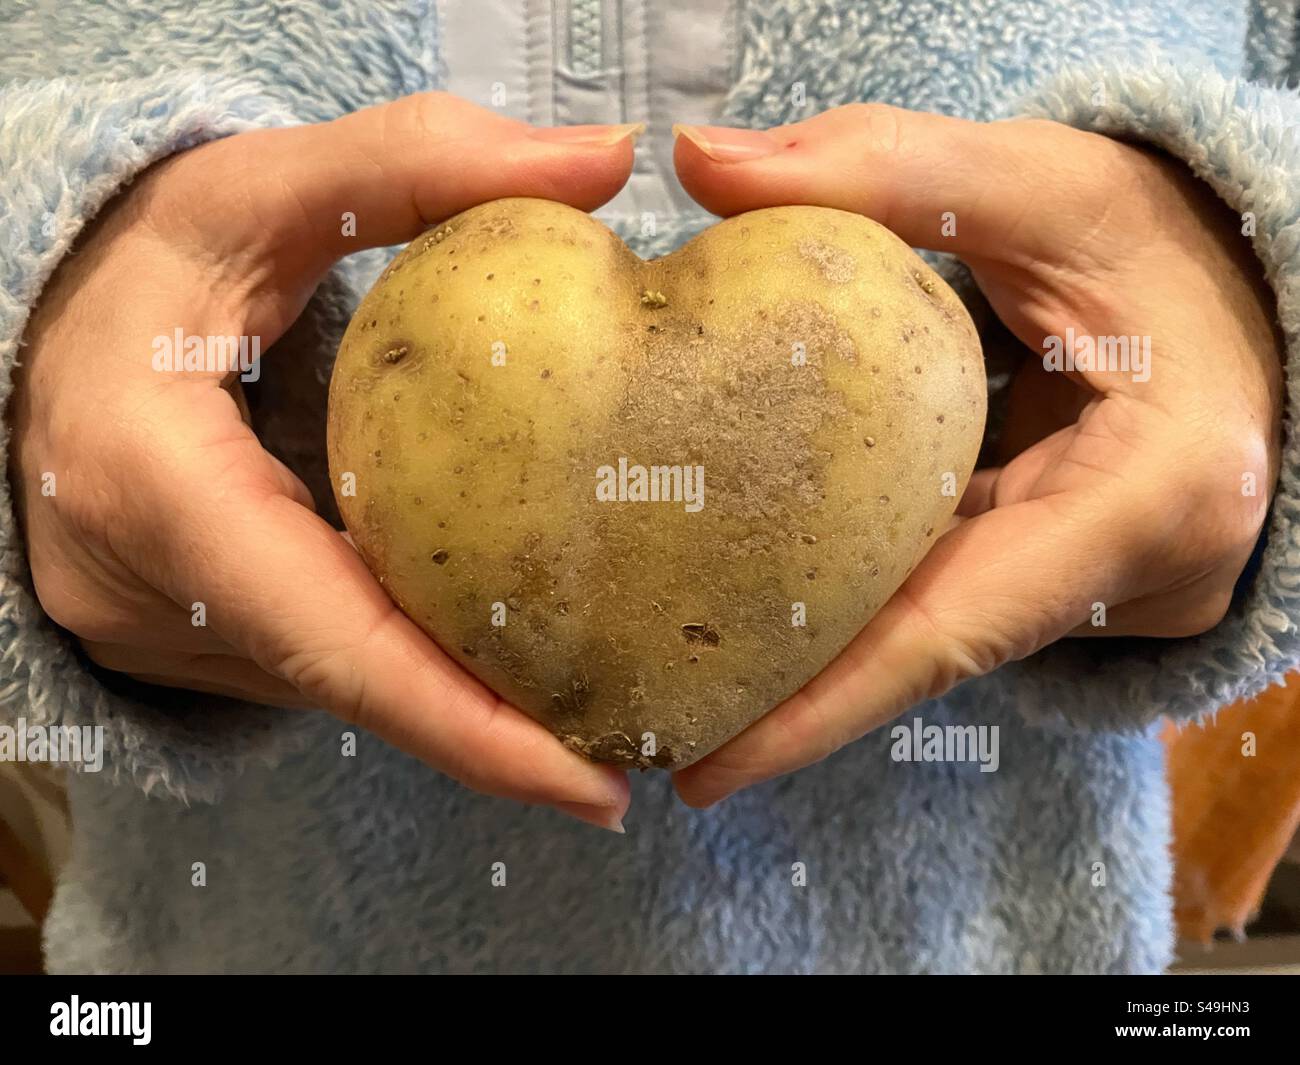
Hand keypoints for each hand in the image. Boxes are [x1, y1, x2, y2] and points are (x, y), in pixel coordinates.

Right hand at [10, 93, 641, 827]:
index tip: (591, 790)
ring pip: (334, 683)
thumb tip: (605, 162)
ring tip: (591, 699)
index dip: (465, 729)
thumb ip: (419, 165)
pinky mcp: (182, 630)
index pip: (335, 641)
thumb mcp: (255, 189)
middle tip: (633, 751)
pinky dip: (405, 657)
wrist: (28, 326)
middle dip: (491, 736)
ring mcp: (156, 628)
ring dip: (454, 698)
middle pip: (351, 686)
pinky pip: (314, 658)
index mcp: (159, 489)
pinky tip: (490, 641)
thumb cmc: (136, 258)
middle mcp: (151, 593)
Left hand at [670, 106, 1283, 804]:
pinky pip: (953, 589)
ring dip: (816, 642)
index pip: (953, 632)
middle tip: (644, 719)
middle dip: (789, 690)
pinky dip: (864, 585)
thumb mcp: (1041, 184)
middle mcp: (1138, 579)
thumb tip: (703, 163)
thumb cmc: (1168, 236)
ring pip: (936, 626)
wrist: (1251, 283)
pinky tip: (764, 583)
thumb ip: (878, 168)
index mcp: (1148, 501)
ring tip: (676, 666)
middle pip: (928, 649)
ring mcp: (1112, 590)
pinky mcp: (1075, 573)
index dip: (822, 712)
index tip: (706, 775)